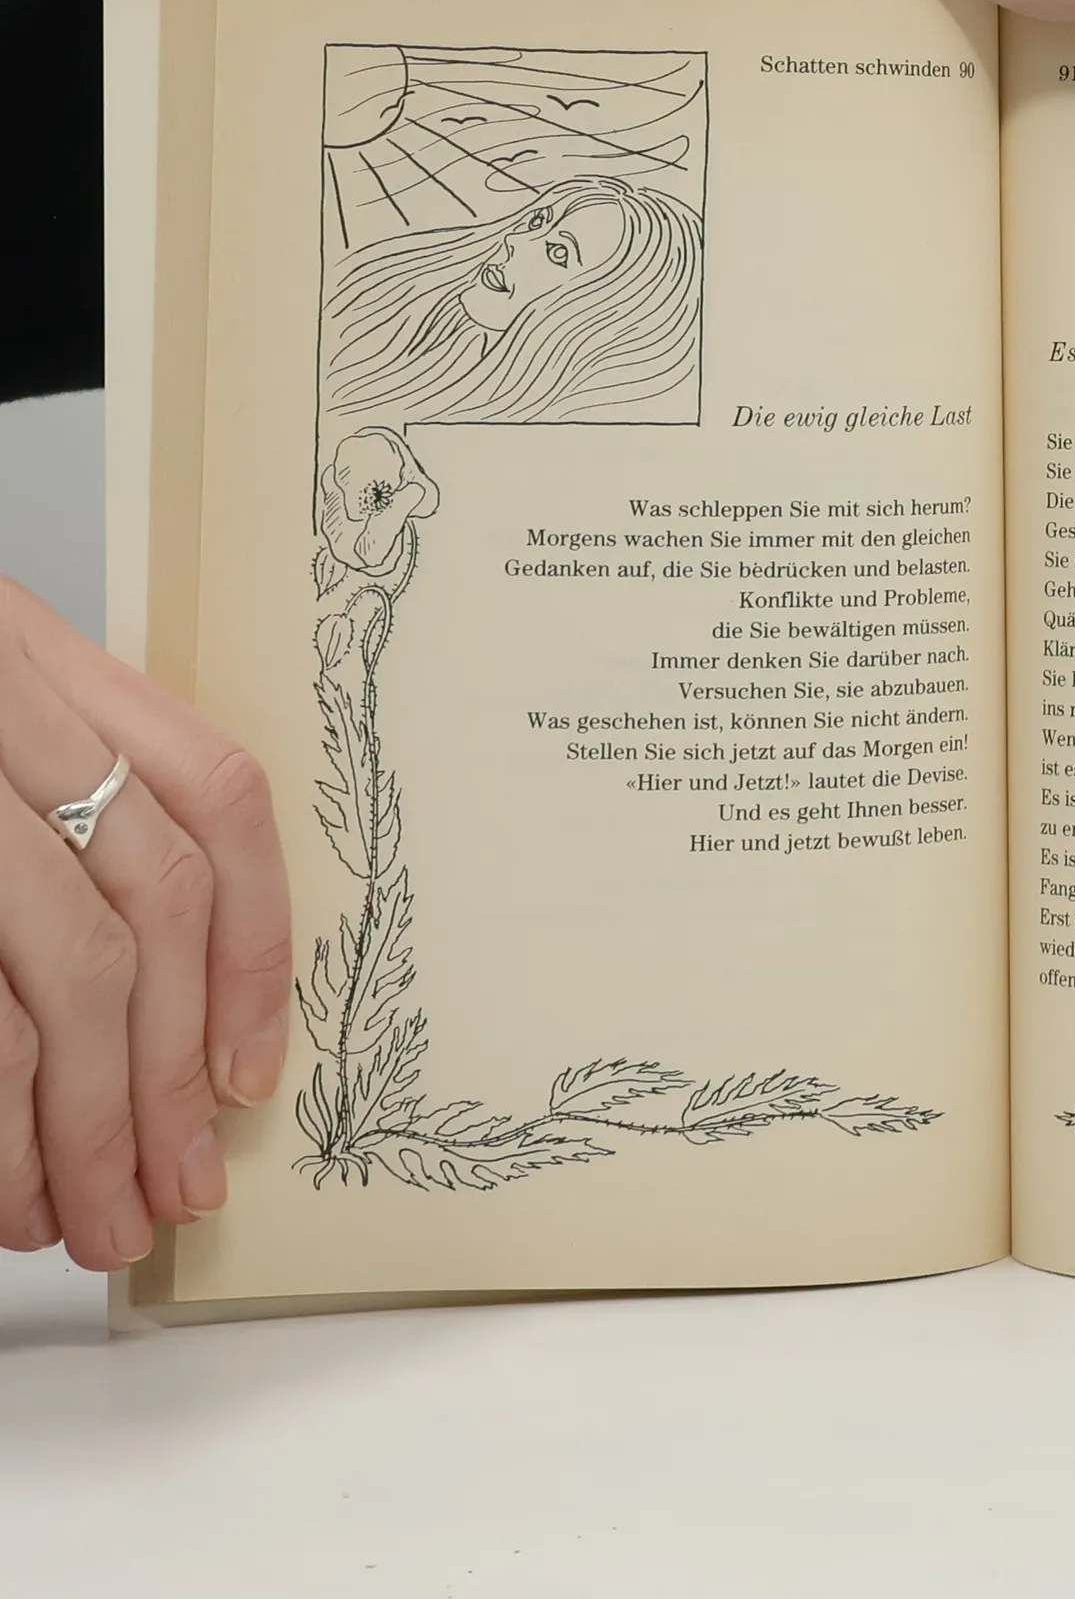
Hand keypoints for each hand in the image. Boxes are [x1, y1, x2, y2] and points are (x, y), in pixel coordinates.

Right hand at [0, 579, 290, 1269]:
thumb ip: (54, 827)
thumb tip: (162, 1025)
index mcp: (31, 654)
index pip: (215, 796)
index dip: (253, 944)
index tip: (249, 1068)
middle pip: (147, 909)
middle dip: (168, 1074)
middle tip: (175, 1186)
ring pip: (66, 974)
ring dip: (88, 1124)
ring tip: (87, 1217)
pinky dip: (0, 1122)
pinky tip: (2, 1187)